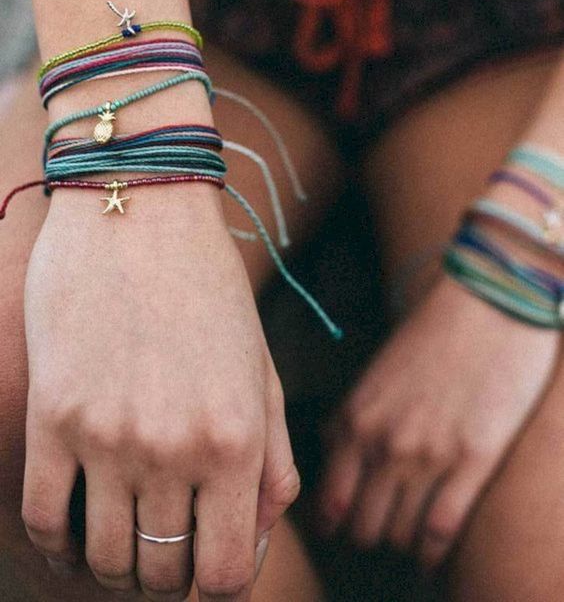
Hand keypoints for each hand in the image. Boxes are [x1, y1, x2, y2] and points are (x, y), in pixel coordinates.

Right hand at [22, 188, 298, 600]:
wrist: (140, 210)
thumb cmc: (210, 289)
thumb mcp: (262, 370)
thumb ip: (271, 461)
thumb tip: (253, 538)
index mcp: (237, 438)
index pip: (223, 576)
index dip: (215, 584)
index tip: (205, 562)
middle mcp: (175, 447)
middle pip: (162, 573)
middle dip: (168, 572)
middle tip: (165, 539)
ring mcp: (107, 436)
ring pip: (105, 559)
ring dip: (117, 560)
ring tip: (124, 529)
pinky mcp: (52, 416)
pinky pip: (45, 522)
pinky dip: (60, 542)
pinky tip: (75, 526)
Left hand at [318, 274, 557, 567]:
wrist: (486, 302)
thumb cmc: (432, 332)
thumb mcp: (377, 373)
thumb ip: (352, 417)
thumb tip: (335, 454)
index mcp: (355, 418)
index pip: (329, 499)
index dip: (333, 523)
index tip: (339, 529)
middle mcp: (383, 444)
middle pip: (361, 526)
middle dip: (365, 534)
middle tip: (376, 530)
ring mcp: (428, 457)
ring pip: (399, 534)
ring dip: (400, 540)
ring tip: (406, 535)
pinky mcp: (473, 462)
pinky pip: (441, 530)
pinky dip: (432, 549)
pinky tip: (432, 548)